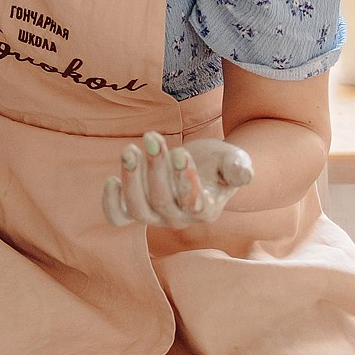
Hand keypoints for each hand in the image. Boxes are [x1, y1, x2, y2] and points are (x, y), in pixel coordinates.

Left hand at [103, 131, 252, 227]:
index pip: (193, 203)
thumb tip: (243, 174)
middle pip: (162, 202)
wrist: (204, 167)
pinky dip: (111, 203)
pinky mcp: (136, 208)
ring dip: (131, 180)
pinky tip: (112, 180)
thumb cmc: (219, 162)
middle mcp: (179, 218)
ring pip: (138, 210)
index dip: (185, 179)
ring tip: (130, 149)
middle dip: (155, 168)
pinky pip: (119, 217)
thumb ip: (238, 167)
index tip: (181, 151)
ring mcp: (156, 216)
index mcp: (206, 210)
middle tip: (151, 136)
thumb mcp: (234, 159)